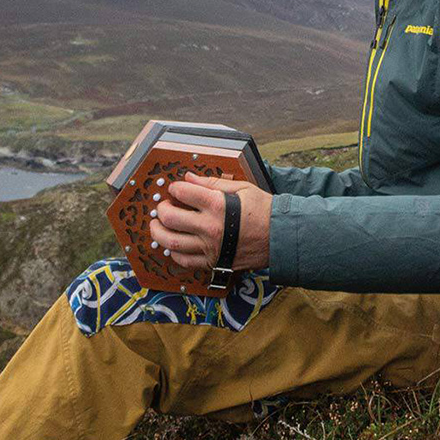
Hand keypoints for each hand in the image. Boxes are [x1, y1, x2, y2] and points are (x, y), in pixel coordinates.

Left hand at [149, 174, 271, 271]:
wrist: (281, 237)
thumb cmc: (264, 210)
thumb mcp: (242, 188)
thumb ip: (212, 183)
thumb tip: (189, 177)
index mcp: (217, 205)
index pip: (184, 192)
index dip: (175, 188)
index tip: (175, 189)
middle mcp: (210, 227)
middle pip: (170, 218)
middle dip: (162, 210)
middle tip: (163, 207)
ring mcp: (210, 247)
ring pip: (172, 242)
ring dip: (159, 233)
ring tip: (158, 226)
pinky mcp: (213, 262)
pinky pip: (185, 261)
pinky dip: (174, 253)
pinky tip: (173, 245)